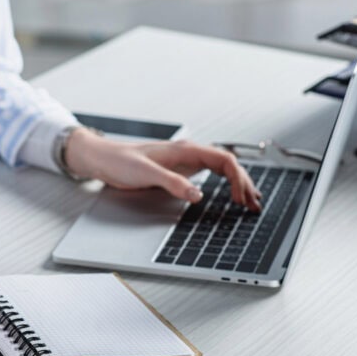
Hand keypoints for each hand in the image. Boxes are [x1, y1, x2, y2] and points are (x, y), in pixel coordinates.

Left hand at [64, 128, 261, 210]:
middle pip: (227, 165)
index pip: (224, 160)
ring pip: (220, 169)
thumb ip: (172, 183)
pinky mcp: (177, 170)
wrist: (102, 158)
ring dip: (237, 183)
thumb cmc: (120, 161)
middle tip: (254, 205)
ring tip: (250, 200)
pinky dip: (223, 184)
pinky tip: (228, 194)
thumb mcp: (146, 173)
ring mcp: (184, 162)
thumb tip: (197, 194)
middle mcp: (188, 154)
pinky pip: (209, 174)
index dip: (238, 178)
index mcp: (185, 150)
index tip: (242, 198)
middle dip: (244, 183)